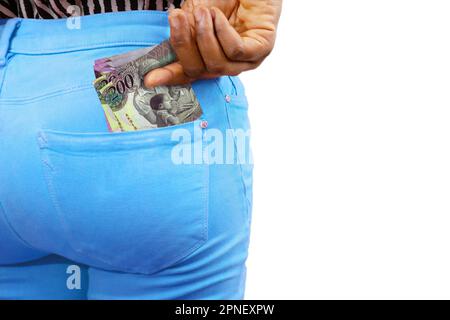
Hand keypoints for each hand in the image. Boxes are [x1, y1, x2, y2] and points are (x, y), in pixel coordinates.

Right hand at [144, 0, 282, 86]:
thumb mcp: (193, 17)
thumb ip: (183, 36)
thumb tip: (164, 54)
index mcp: (210, 60)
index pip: (189, 74)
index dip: (170, 76)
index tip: (150, 78)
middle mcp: (228, 65)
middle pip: (200, 71)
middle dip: (184, 45)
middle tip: (178, 18)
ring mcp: (247, 61)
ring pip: (217, 64)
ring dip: (204, 35)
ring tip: (202, 11)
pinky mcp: (262, 49)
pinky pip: (236, 51)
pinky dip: (222, 32)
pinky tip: (218, 16)